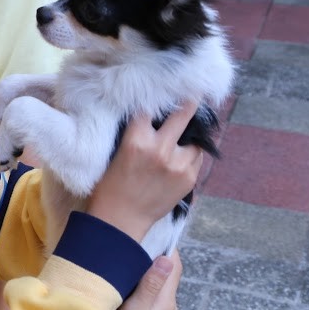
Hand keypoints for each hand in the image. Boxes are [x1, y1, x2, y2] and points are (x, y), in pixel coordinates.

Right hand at [85, 102, 203, 242]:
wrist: (121, 219)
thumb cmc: (112, 184)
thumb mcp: (117, 151)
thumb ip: (137, 133)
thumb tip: (155, 117)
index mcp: (137, 139)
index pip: (151, 108)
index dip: (157, 99)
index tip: (165, 90)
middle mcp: (160, 148)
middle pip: (183, 115)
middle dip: (190, 102)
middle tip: (195, 93)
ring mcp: (178, 164)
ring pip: (195, 141)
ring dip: (190, 138)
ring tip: (183, 140)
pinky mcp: (189, 179)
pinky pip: (196, 160)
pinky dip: (190, 156)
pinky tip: (180, 159)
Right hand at [112, 252, 181, 309]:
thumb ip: (151, 286)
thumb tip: (167, 258)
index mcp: (167, 303)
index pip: (174, 267)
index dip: (167, 247)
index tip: (155, 231)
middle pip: (166, 279)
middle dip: (152, 263)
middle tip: (132, 248)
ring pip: (159, 295)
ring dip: (147, 283)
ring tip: (127, 272)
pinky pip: (154, 309)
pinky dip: (145, 299)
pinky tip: (129, 300)